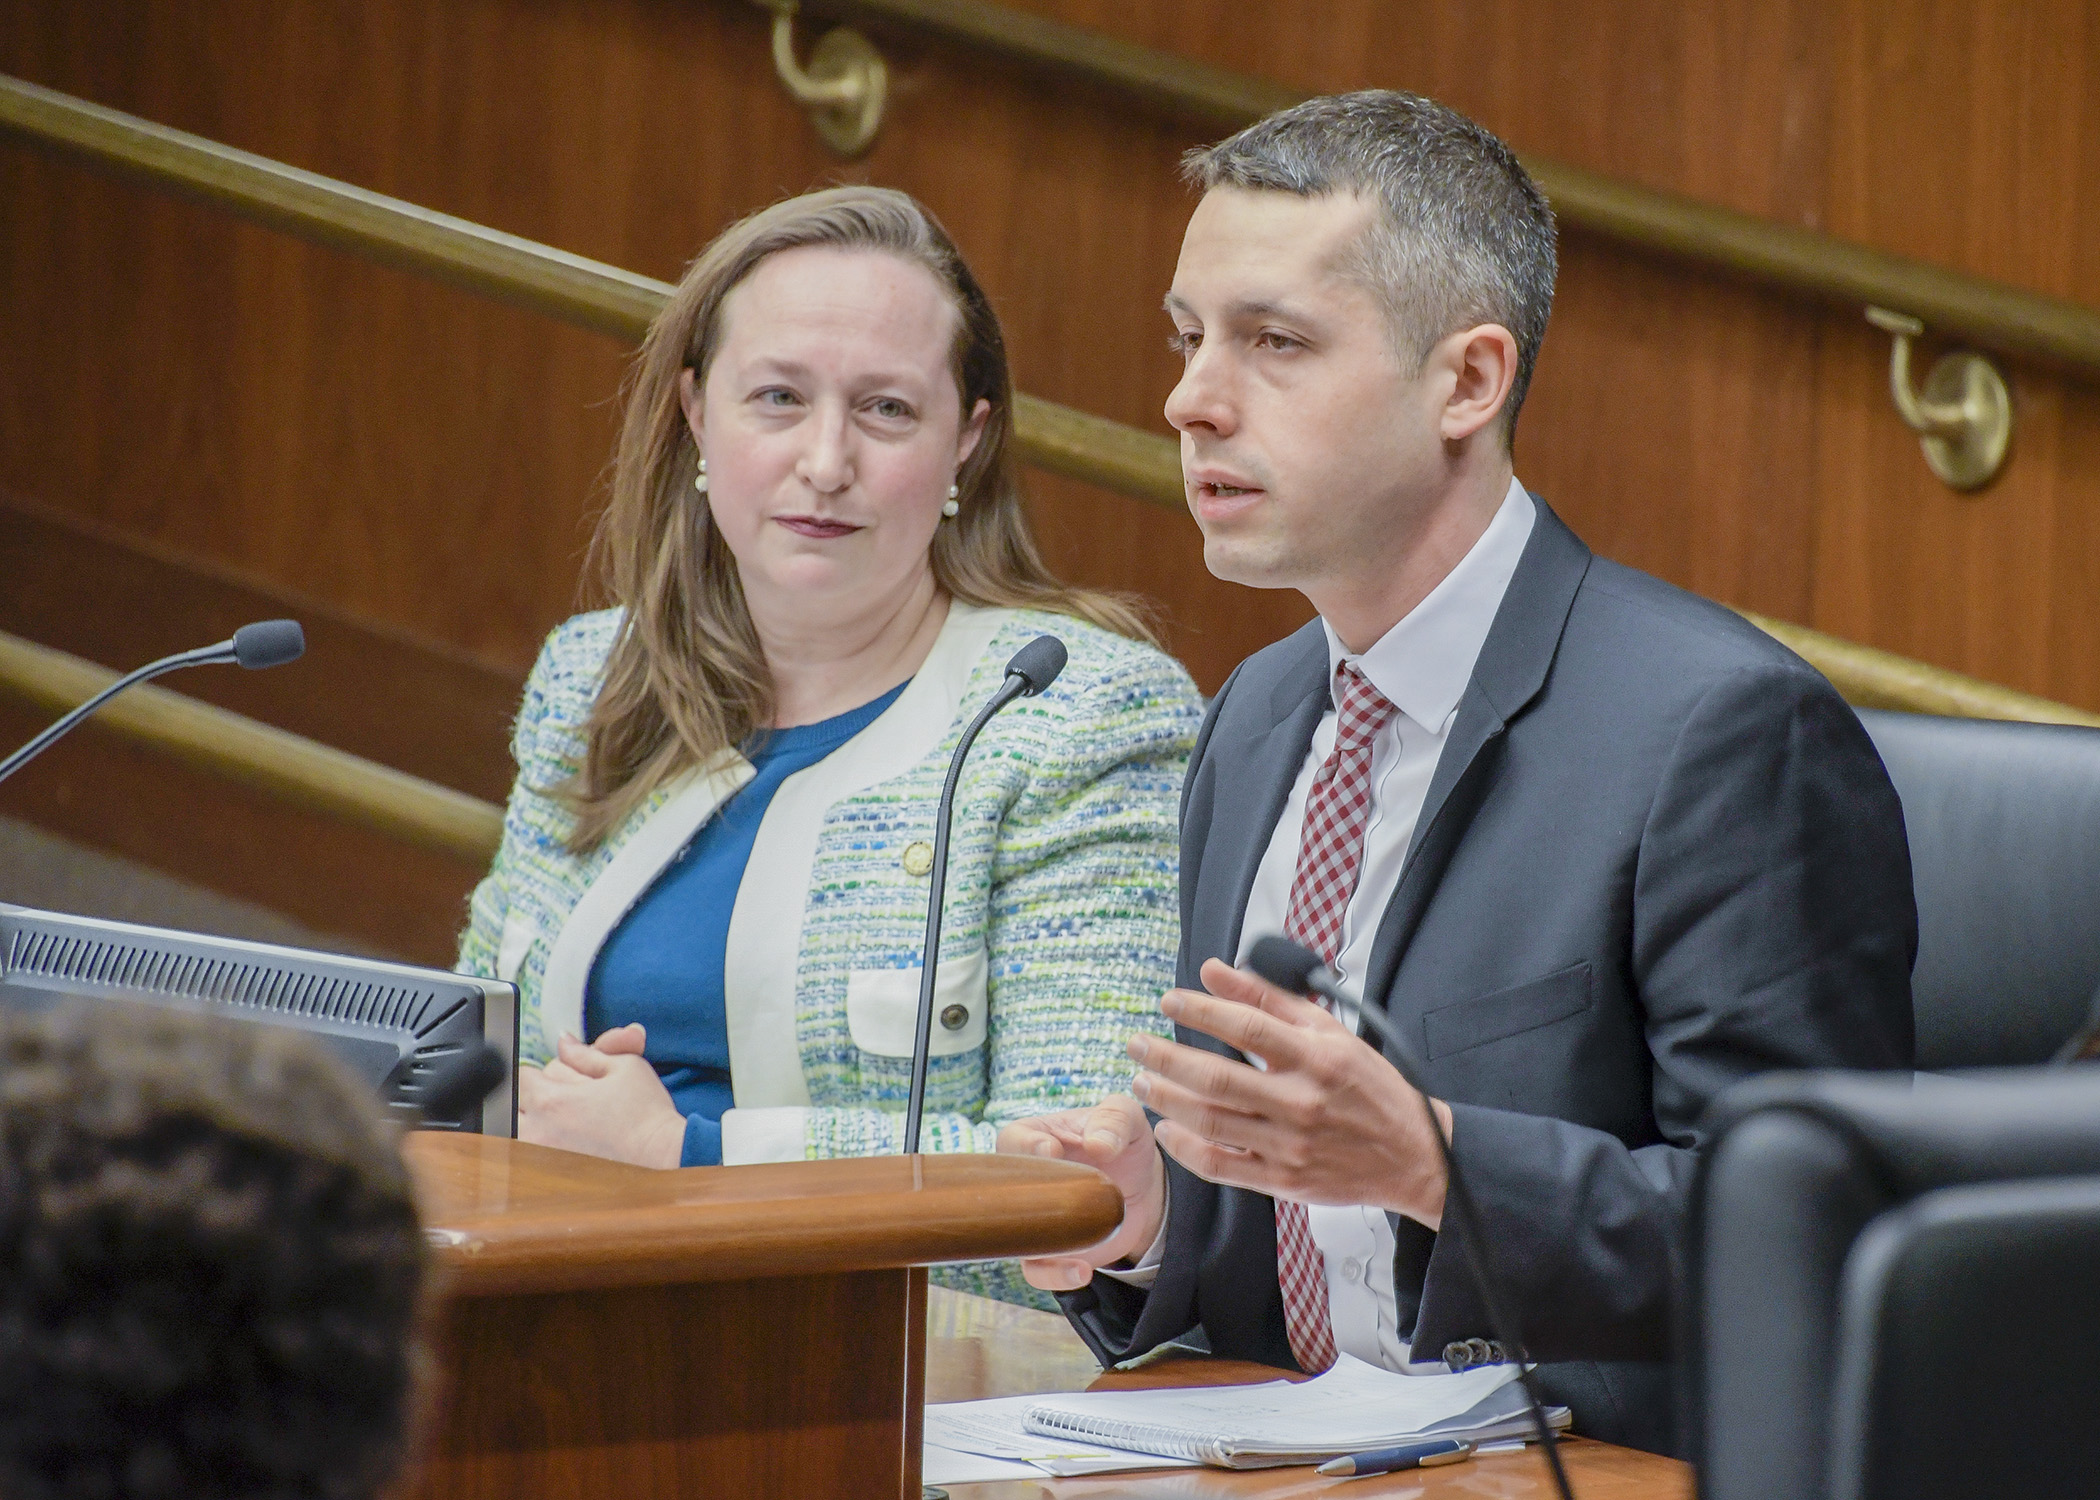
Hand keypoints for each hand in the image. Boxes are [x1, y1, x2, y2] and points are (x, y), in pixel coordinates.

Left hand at [517, 1023, 687, 1168]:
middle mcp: (538, 1131)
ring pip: (522, 1131)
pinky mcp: (552, 1177)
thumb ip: (585, 1052)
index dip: (546, 1072)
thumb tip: (563, 1040)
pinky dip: (546, 1149)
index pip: (523, 1075)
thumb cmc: (647, 1114)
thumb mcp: (622, 1066)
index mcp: (550, 1100)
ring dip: (538, 1124)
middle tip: (574, 1101)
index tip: (567, 1079)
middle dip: (539, 1097)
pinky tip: (575, 1146)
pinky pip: (533, 1157)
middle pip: (518, 1104)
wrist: (663, 1158)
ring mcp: (542, 1158)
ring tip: (572, 1126)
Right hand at [996, 1094, 1165, 1290]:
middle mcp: (1021, 1181)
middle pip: (999, 1194)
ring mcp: (1032, 1219)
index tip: (1050, 1150)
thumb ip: (1114, 1120)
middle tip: (1049, 1207)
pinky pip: (1039, 1270)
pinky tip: (1083, 1272)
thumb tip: (1097, 1146)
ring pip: (1014, 1241)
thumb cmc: (1121, 1140)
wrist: (1139, 1185)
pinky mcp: (1048, 1249)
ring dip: (1037, 1253)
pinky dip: (1055, 1276)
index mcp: (1032, 1137)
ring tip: (1077, 1263)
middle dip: (1015, 1205)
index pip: (1012, 1139)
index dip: (1026, 1146)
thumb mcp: (1126, 1118)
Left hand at [1131, 958, 1451, 1225]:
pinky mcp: (1282, 1181)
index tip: (1170, 1000)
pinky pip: (1219, 1166)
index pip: (1247, 1027)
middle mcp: (1302, 1103)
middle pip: (1217, 1078)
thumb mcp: (1330, 1032)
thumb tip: (1214, 969)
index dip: (1202, 1010)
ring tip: (1142, 1079)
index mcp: (1318, 1059)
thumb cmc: (1370, 1088)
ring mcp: (1290, 1146)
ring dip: (1167, 1098)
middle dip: (1166, 1056)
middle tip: (1137, 1042)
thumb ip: (1270, 999)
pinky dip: (1185, 1148)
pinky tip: (1167, 1127)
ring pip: (1210, 1122)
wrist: (1413, 1155)